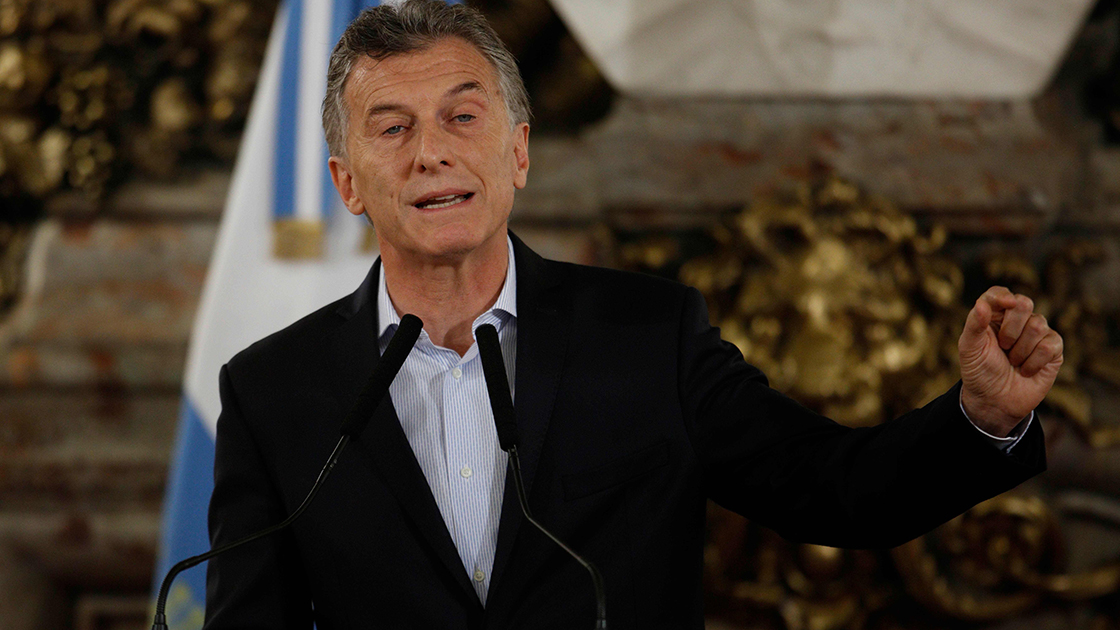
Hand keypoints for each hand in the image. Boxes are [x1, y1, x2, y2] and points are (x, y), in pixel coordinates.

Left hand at [958, 286, 1062, 436]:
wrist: (994, 401)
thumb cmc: (979, 372)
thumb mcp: (970, 348)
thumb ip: (974, 324)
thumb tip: (982, 303)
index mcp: (993, 315)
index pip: (999, 293)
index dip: (1003, 297)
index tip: (1005, 304)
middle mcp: (1017, 320)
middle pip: (1024, 303)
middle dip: (1011, 328)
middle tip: (1002, 347)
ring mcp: (1037, 333)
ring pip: (1038, 324)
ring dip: (1020, 349)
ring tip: (1012, 361)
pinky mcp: (1053, 349)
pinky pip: (1050, 344)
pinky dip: (1034, 361)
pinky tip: (1026, 370)